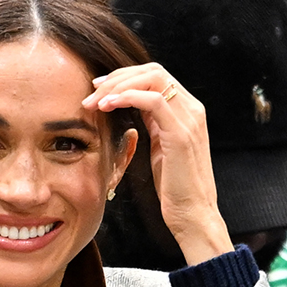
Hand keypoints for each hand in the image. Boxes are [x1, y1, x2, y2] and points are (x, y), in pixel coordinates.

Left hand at [83, 64, 232, 265]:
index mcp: (188, 112)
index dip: (125, 77)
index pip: (156, 76)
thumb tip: (133, 106)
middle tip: (92, 92)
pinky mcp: (181, 134)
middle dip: (118, 77)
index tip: (100, 89)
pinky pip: (152, 100)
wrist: (193, 216)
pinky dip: (126, 97)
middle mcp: (193, 110)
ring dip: (118, 86)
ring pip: (152, 79)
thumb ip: (154, 124)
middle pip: (153, 71)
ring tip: (95, 100)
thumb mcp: (162, 148)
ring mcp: (190, 120)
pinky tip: (108, 106)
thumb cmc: (176, 189)